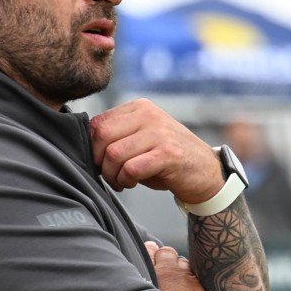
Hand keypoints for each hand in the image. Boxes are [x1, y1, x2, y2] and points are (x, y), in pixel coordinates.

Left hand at [90, 99, 222, 202]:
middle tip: (109, 175)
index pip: (98, 123)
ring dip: (112, 175)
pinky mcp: (168, 154)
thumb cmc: (166, 158)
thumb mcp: (141, 138)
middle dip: (99, 162)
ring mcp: (159, 133)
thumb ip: (117, 136)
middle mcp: (149, 115)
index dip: (92, 148)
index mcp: (139, 107)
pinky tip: (132, 183)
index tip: (100, 163)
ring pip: (114, 154)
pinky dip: (125, 180)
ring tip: (121, 181)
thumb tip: (84, 146)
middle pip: (102, 136)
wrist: (205, 172)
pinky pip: (131, 168)